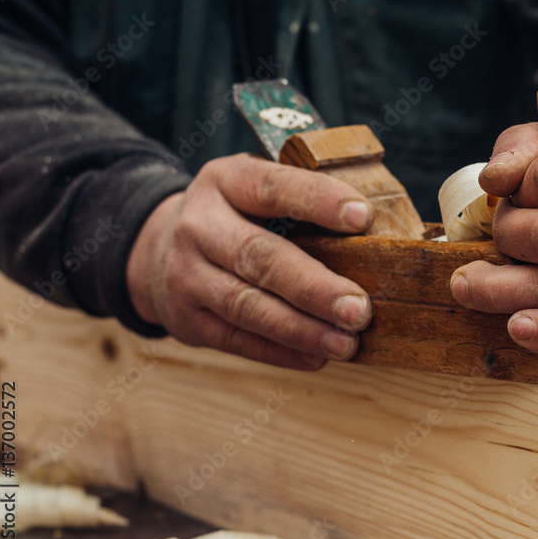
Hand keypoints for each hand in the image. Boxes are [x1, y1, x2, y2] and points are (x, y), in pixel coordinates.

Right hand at [126, 153, 373, 369]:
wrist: (158, 251)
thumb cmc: (238, 219)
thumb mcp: (256, 192)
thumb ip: (304, 204)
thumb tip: (380, 237)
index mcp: (225, 181)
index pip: (273, 186)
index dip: (318, 201)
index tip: (363, 217)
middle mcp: (199, 225)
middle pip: (259, 257)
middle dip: (314, 286)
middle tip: (360, 308)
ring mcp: (186, 274)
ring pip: (247, 306)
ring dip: (301, 329)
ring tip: (345, 343)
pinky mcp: (187, 318)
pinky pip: (238, 339)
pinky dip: (280, 352)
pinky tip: (316, 357)